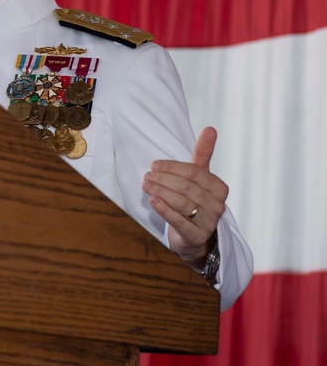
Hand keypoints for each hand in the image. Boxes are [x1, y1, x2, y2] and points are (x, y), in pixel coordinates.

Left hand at [142, 127, 226, 266]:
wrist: (194, 237)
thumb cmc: (194, 201)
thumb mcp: (199, 178)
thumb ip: (203, 154)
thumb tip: (210, 128)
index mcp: (219, 188)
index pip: (194, 172)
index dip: (172, 167)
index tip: (154, 165)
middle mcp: (217, 205)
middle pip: (186, 187)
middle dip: (163, 179)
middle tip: (146, 176)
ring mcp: (209, 222)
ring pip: (181, 202)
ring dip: (160, 191)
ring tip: (145, 185)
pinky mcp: (196, 236)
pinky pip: (179, 221)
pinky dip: (164, 209)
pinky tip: (152, 201)